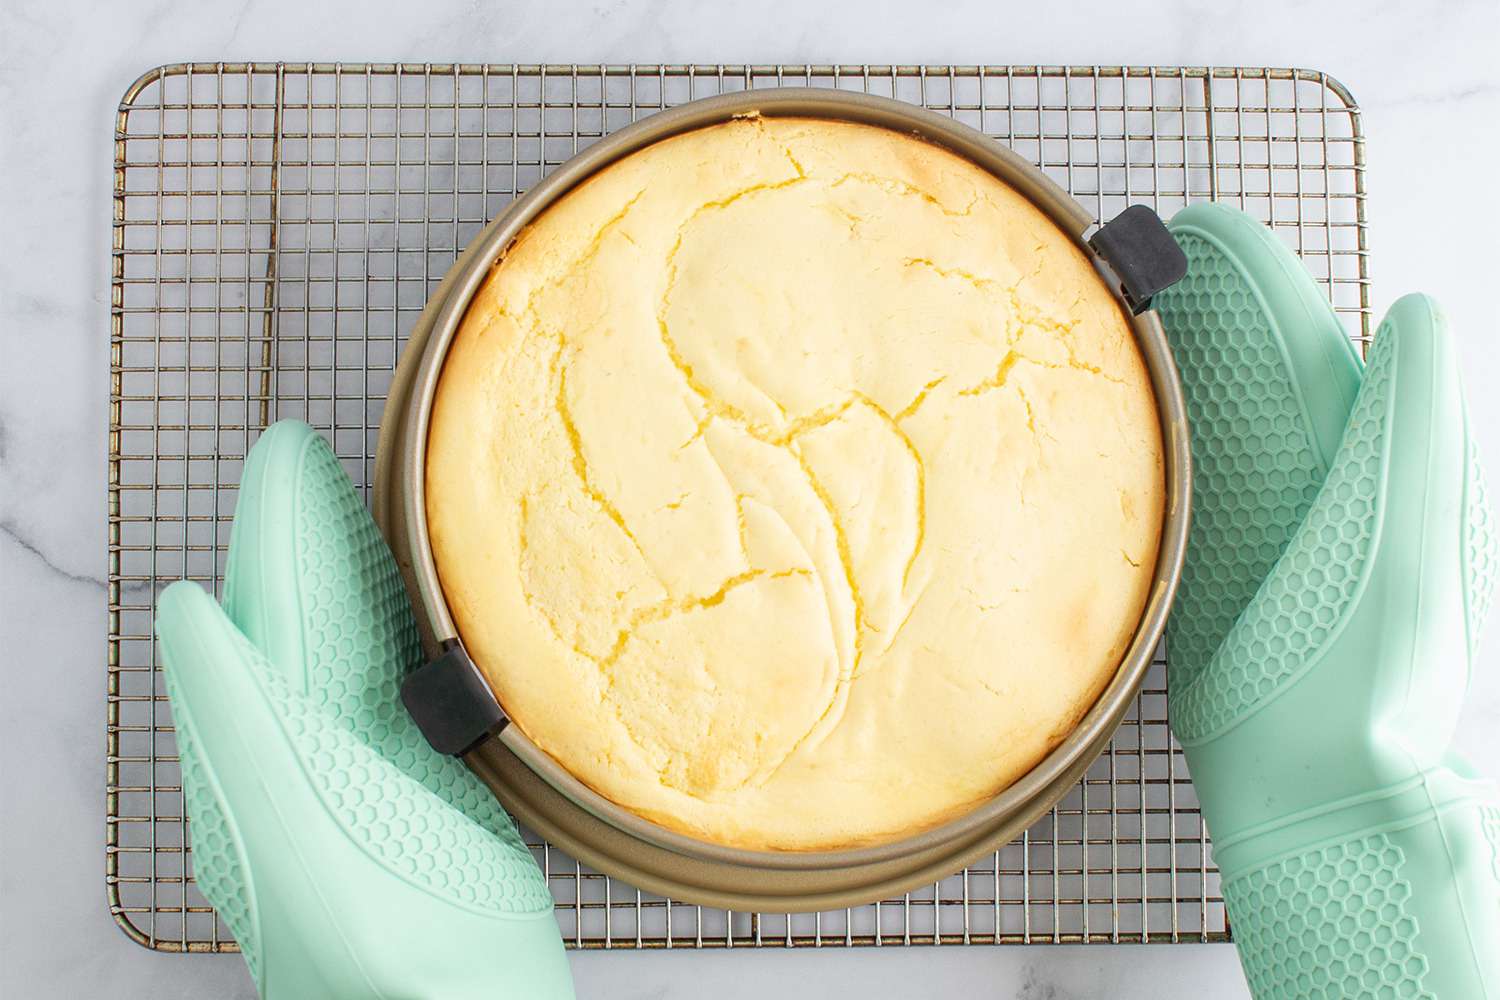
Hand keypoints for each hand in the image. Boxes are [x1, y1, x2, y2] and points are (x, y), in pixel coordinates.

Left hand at [156, 421, 573, 998]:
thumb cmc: (384, 967)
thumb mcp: (298, 844)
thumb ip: (241, 728)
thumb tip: (187, 611)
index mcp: (267, 757)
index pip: (263, 612)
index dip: (270, 530)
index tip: (284, 452)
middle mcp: (306, 757)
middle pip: (304, 618)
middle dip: (305, 534)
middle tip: (316, 456)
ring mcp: (365, 775)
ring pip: (352, 644)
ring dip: (355, 566)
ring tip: (362, 502)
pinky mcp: (428, 796)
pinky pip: (406, 685)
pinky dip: (407, 624)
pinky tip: (422, 603)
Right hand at [1157, 203, 1499, 998]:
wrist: (1316, 798)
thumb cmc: (1373, 683)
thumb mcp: (1406, 542)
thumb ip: (1413, 430)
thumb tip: (1417, 311)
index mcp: (1389, 465)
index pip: (1319, 344)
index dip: (1259, 282)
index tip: (1192, 229)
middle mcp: (1334, 488)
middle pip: (1262, 377)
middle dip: (1201, 313)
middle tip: (1129, 260)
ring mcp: (1273, 530)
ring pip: (1220, 428)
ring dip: (1168, 373)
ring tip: (1107, 321)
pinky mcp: (1223, 573)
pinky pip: (1186, 489)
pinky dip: (1152, 447)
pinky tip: (1112, 424)